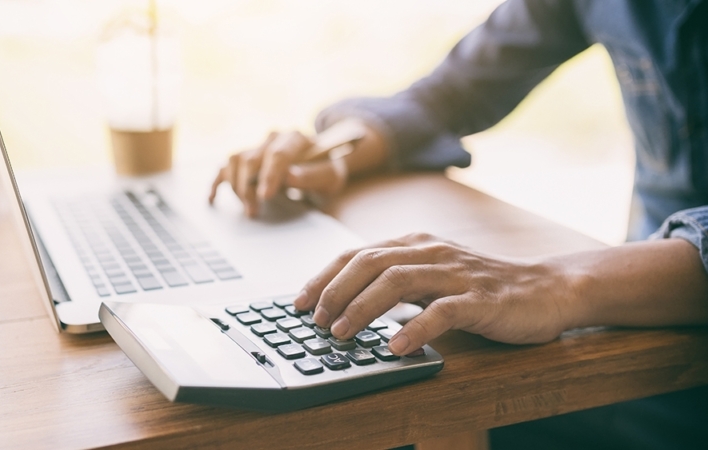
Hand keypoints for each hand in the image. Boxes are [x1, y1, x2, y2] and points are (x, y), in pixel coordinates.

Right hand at [208, 130, 348, 216]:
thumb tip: (290, 176)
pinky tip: (212, 199)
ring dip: (236, 186)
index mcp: (295, 138)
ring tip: (248, 208)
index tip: (265, 196)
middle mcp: (273, 137)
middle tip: (254, 212)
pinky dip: (217, 183)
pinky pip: (225, 167)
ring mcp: (257, 146)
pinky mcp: (247, 158)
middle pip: (251, 159)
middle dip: (249, 188)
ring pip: (235, 161)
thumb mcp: (332, 176)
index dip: (269, 175)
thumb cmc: (328, 171)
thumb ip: (314, 175)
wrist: (323, 163)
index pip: (277, 154)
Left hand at [293, 232, 571, 354]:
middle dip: (335, 291)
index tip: (298, 301)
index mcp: (415, 244)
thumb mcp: (432, 277)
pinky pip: (442, 311)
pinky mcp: (480, 298)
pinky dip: (415, 328)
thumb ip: (396, 283)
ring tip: (341, 333)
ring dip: (363, 308)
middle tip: (315, 320)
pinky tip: (396, 347)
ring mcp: (456, 273)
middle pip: (370, 262)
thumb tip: (347, 305)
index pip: (358, 254)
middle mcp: (431, 252)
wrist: (545, 289)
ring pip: (398, 281)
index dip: (324, 277)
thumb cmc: (481, 287)